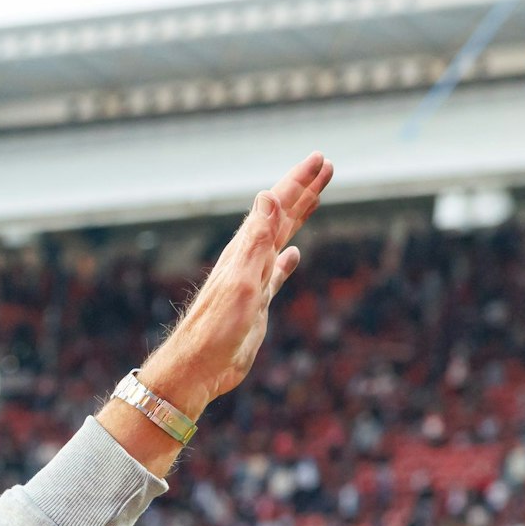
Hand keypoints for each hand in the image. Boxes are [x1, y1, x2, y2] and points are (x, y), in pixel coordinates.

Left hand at [138, 153, 333, 418]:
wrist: (199, 367)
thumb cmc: (215, 328)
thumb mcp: (240, 280)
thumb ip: (256, 240)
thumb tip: (266, 196)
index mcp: (245, 250)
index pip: (276, 206)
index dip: (297, 182)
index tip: (320, 159)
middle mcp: (248, 260)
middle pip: (281, 216)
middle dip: (302, 190)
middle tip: (325, 165)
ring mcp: (253, 280)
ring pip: (281, 239)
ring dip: (298, 217)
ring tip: (315, 198)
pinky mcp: (256, 303)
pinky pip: (276, 274)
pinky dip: (287, 261)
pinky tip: (294, 255)